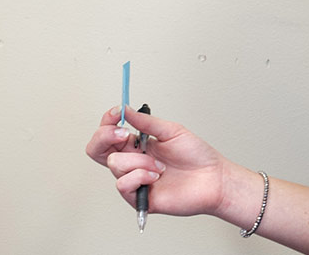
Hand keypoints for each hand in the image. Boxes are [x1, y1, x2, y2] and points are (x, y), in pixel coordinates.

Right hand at [84, 106, 232, 218]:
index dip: (107, 121)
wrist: (213, 179)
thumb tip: (125, 109)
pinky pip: (123, 184)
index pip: (108, 133)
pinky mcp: (138, 198)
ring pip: (115, 163)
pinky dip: (140, 177)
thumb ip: (146, 122)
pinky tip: (156, 177)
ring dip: (140, 161)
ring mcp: (133, 179)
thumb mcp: (171, 130)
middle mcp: (132, 161)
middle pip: (96, 149)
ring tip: (160, 166)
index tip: (119, 112)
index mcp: (136, 144)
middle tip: (126, 134)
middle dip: (105, 136)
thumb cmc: (197, 156)